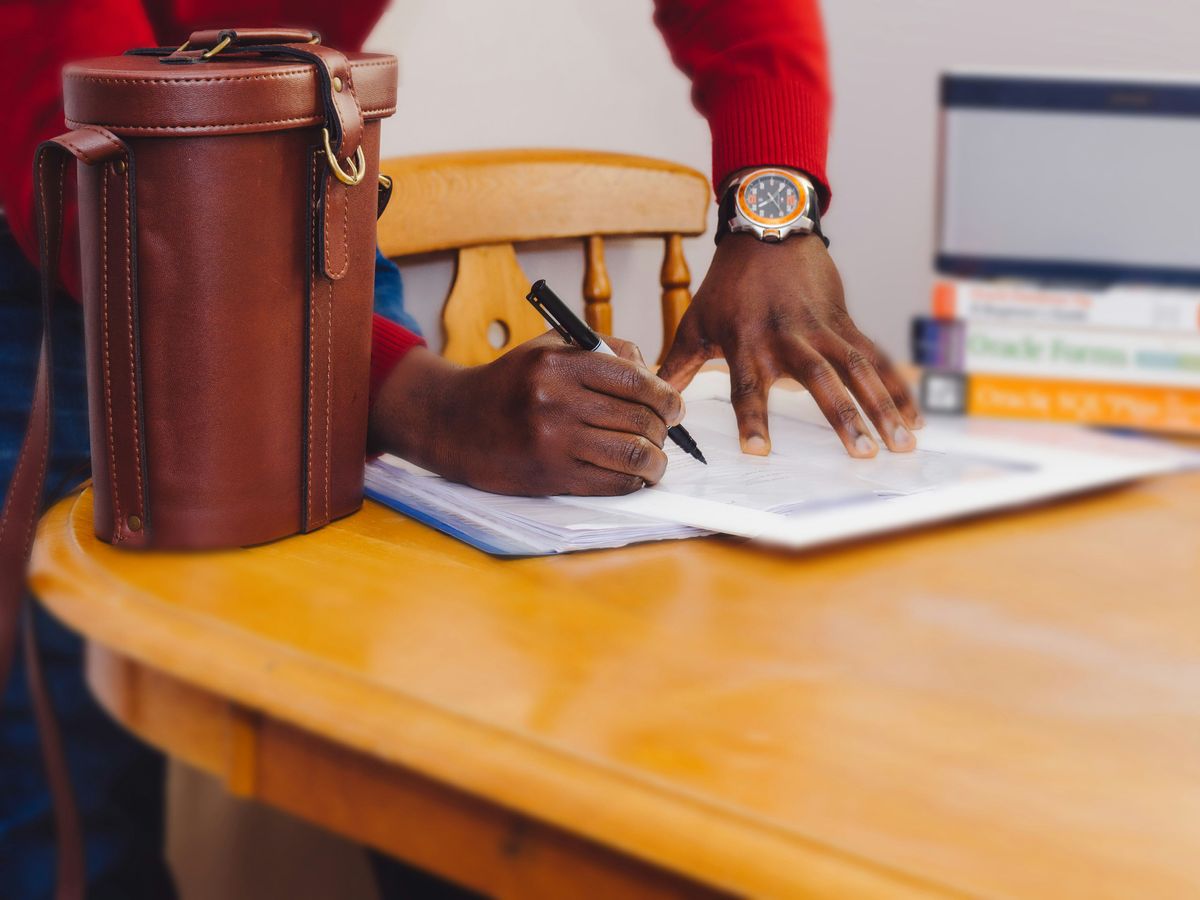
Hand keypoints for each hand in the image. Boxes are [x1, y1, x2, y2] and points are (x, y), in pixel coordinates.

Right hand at [370, 332, 682, 495]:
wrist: (453, 423)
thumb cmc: (509, 383)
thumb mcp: (548, 347)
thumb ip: (602, 349)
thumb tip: (653, 373)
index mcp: (557, 362)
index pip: (635, 380)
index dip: (666, 396)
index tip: (675, 406)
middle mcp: (555, 399)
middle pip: (639, 418)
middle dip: (664, 429)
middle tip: (666, 432)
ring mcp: (552, 440)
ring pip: (632, 454)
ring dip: (656, 461)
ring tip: (655, 459)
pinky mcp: (550, 475)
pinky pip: (611, 483)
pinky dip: (634, 482)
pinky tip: (634, 476)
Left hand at [659, 232, 921, 456]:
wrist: (768, 231)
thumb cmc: (727, 284)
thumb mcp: (695, 323)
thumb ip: (676, 366)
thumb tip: (652, 399)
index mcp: (748, 342)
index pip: (748, 387)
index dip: (753, 418)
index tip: (758, 451)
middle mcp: (789, 337)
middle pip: (819, 381)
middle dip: (843, 417)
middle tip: (863, 453)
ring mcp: (823, 329)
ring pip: (859, 370)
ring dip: (883, 406)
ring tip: (902, 444)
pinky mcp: (846, 323)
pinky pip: (877, 358)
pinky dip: (898, 387)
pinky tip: (914, 418)